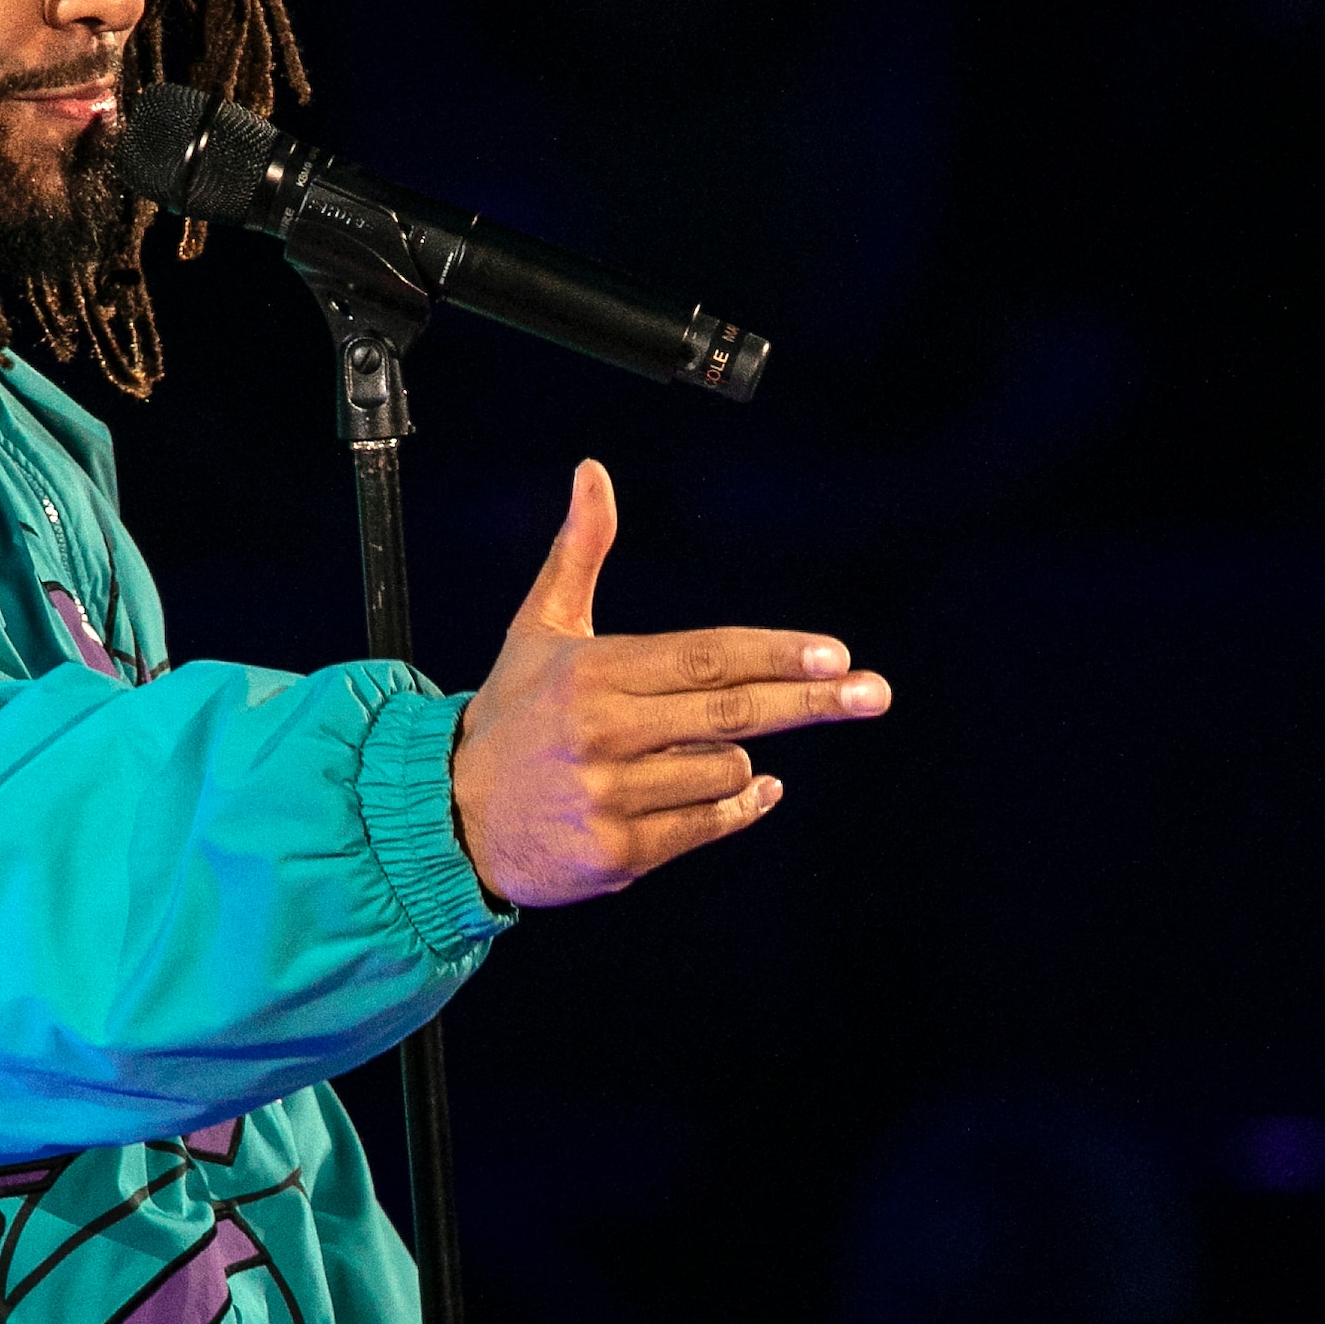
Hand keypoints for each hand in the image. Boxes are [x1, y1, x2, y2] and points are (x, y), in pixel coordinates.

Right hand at [446, 461, 888, 908]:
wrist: (450, 817)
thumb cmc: (511, 716)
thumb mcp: (539, 629)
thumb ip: (579, 552)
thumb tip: (593, 470)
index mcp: (593, 672)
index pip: (705, 658)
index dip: (775, 655)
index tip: (835, 655)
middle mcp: (603, 731)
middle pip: (732, 713)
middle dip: (811, 701)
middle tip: (874, 693)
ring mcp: (611, 795)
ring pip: (724, 770)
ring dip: (733, 763)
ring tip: (687, 757)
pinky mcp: (618, 852)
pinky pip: (709, 824)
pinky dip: (738, 807)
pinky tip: (751, 791)